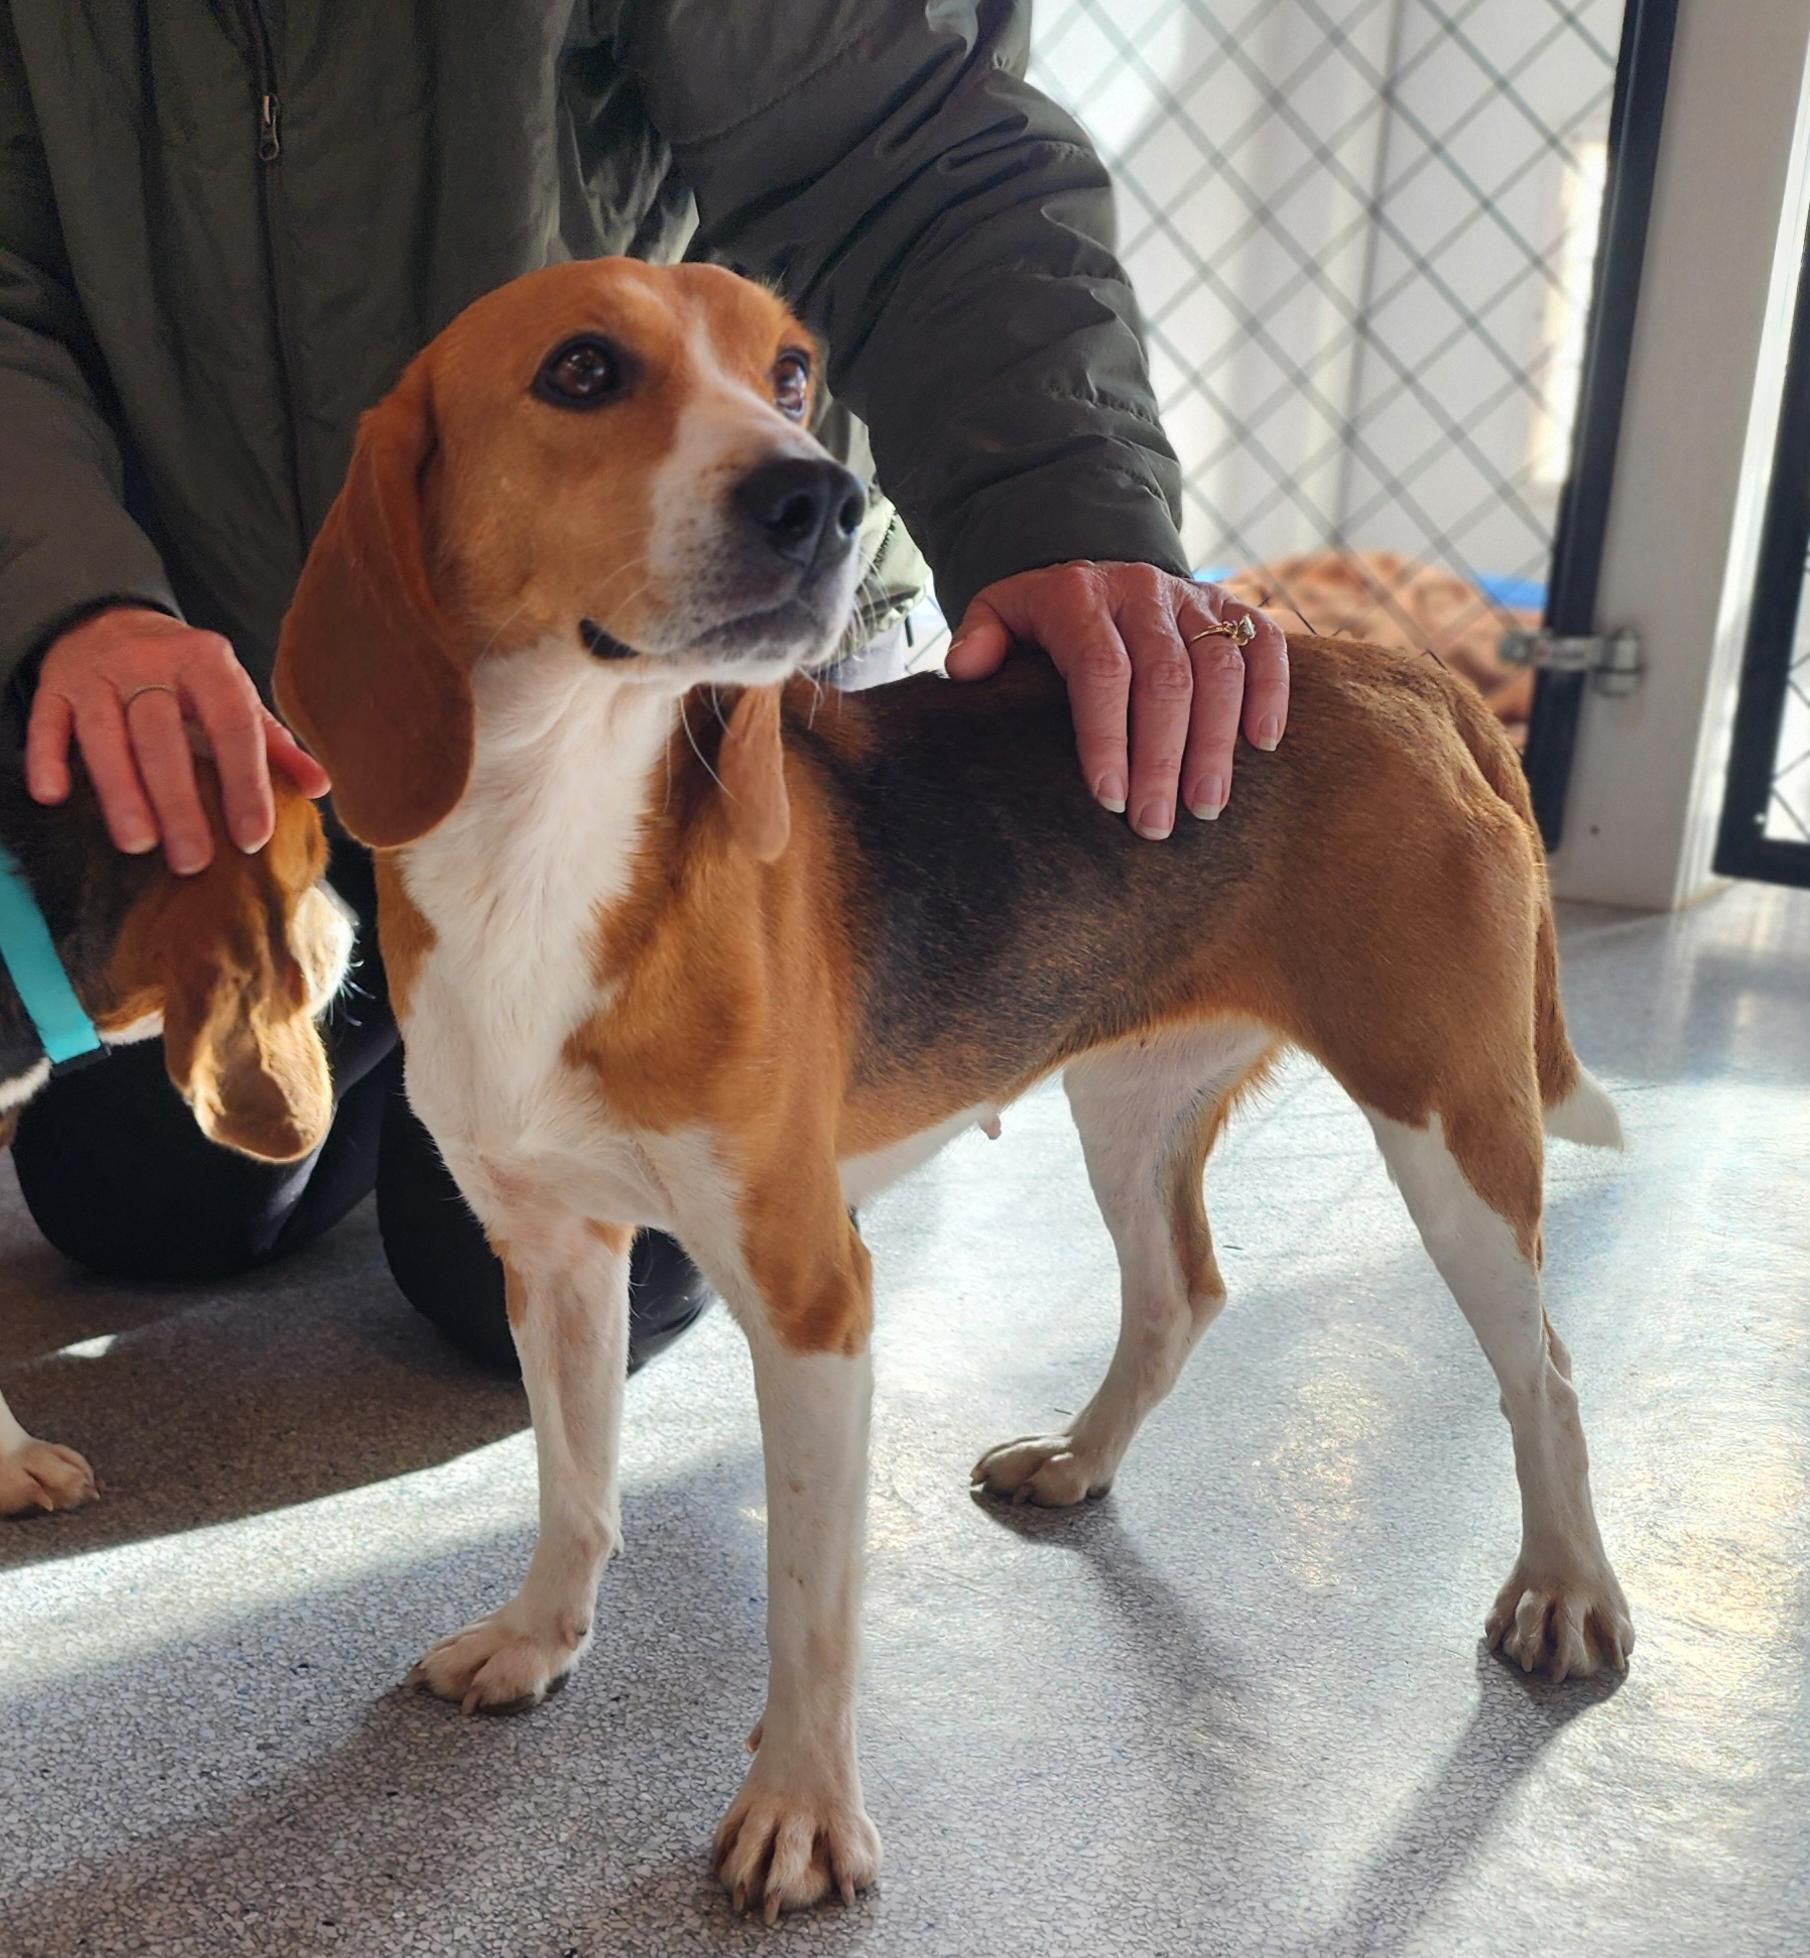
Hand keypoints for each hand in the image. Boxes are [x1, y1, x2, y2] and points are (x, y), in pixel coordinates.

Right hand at [26, 607, 329, 873]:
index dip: (245, 783)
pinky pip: (47, 721)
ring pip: (105, 734)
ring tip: (138, 844)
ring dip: (121, 791)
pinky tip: (55, 796)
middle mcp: (151, 662)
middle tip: (192, 860)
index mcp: (208, 662)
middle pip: (163, 737)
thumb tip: (320, 787)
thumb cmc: (186, 674)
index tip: (253, 838)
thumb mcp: (234, 696)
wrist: (111, 619)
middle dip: (179, 802)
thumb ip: (273, 743)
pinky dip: (47, 757)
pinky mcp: (56, 685)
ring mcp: (99, 673)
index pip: (232, 726)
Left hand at [944, 561, 1288, 838]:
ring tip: (1206, 808)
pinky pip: (1264, 643)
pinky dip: (1271, 692)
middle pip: (1166, 679)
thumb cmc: (1042, 616)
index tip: (1107, 799)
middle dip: (1163, 758)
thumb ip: (979, 638)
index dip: (1107, 737)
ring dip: (1216, 743)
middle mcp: (1143, 590)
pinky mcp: (1232, 606)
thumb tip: (965, 671)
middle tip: (1156, 825)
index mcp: (1081, 596)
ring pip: (1220, 668)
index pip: (1101, 670)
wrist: (1095, 570)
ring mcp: (1194, 597)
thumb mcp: (999, 614)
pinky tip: (1262, 745)